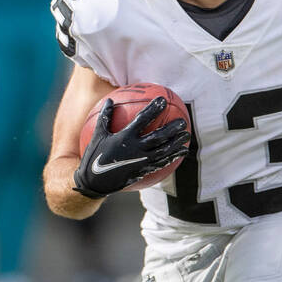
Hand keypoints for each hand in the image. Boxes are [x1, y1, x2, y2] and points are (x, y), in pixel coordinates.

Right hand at [73, 96, 189, 198]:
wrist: (94, 182)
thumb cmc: (94, 155)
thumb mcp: (97, 135)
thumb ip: (105, 117)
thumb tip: (110, 100)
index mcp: (124, 137)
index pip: (142, 120)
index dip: (153, 109)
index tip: (162, 100)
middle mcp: (135, 149)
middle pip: (158, 137)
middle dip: (172, 129)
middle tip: (182, 122)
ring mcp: (141, 161)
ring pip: (163, 151)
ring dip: (176, 143)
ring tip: (186, 136)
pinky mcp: (143, 171)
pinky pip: (161, 163)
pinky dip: (172, 157)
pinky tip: (181, 152)